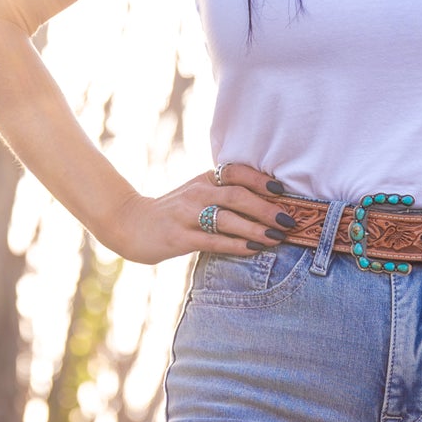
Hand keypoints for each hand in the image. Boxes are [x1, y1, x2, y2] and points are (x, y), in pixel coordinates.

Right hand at [106, 163, 297, 265]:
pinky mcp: (181, 237)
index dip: (261, 180)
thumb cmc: (173, 212)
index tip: (283, 190)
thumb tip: (264, 202)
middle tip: (289, 219)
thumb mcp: (196, 193)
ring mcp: (188, 215)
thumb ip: (223, 194)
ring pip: (228, 218)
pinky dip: (237, 245)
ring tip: (278, 236)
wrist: (131, 223)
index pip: (237, 173)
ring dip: (256, 228)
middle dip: (267, 207)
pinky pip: (214, 241)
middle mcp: (197, 192)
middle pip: (238, 195)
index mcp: (204, 179)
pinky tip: (254, 249)